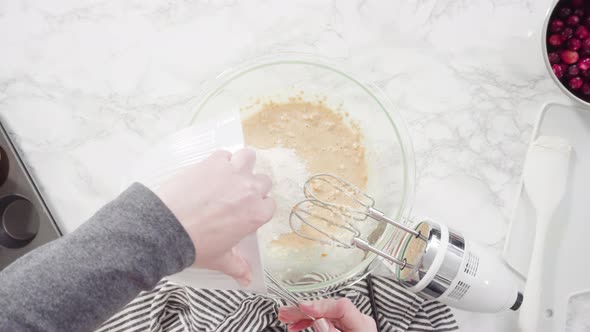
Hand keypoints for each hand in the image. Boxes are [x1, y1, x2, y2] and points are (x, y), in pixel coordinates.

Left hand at [155, 148, 274, 285]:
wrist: (167, 227)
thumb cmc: (196, 245)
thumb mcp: (220, 259)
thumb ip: (237, 267)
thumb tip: (247, 279)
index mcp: (256, 214)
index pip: (270, 205)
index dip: (259, 207)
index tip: (246, 211)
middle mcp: (250, 190)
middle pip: (263, 181)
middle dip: (253, 186)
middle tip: (236, 195)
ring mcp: (232, 172)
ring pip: (249, 157)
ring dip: (243, 164)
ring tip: (230, 173)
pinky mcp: (213, 161)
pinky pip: (224, 154)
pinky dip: (220, 160)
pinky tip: (210, 170)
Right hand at [278, 298, 376, 331]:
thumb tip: (320, 321)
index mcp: (362, 326)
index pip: (342, 307)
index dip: (320, 305)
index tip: (302, 307)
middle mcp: (358, 321)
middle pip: (329, 309)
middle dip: (305, 311)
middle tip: (286, 313)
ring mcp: (351, 324)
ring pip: (324, 314)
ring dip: (303, 316)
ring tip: (286, 318)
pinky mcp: (344, 328)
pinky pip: (326, 320)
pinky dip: (311, 322)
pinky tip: (298, 325)